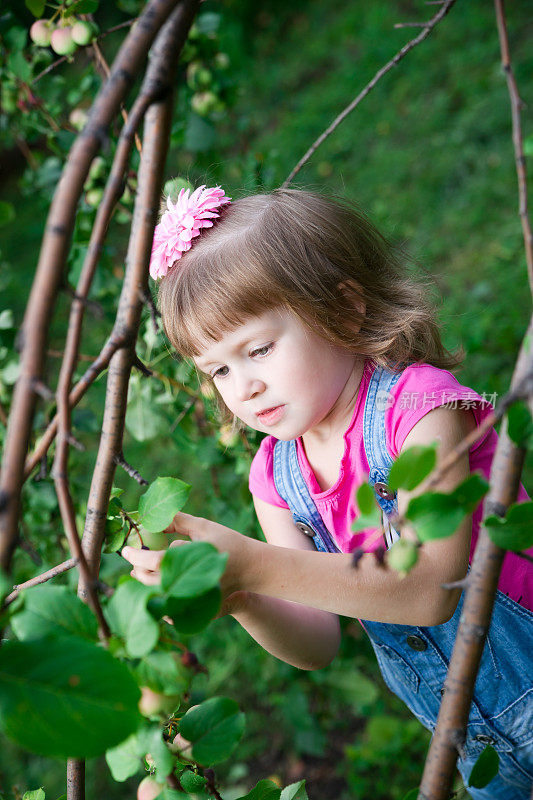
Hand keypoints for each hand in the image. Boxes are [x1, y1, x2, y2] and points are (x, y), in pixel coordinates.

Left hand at [121, 512, 254, 600]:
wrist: (251, 567)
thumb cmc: (227, 542)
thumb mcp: (203, 526)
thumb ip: (177, 521)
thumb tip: (149, 520)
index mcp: (194, 559)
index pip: (156, 560)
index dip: (136, 555)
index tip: (125, 550)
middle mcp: (193, 582)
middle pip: (153, 582)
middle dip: (138, 570)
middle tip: (132, 560)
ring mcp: (196, 599)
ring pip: (159, 597)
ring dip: (146, 585)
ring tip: (140, 572)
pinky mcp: (199, 611)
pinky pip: (171, 610)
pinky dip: (160, 600)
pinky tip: (157, 588)